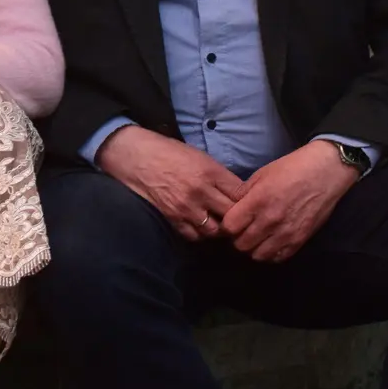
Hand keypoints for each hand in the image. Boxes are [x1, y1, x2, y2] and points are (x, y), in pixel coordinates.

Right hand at [97, 126, 247, 239]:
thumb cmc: (170, 152)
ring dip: (219, 229)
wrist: (138, 157)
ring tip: (220, 225)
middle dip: (237, 218)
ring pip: (214, 230)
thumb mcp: (200, 156)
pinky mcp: (172, 218)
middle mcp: (201, 191)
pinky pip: (193, 235)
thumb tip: (237, 191)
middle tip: (239, 219)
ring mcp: (186, 207)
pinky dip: (199, 234)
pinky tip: (200, 227)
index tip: (249, 203)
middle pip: (231, 214)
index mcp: (211, 172)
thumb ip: (218, 175)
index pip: (240, 193)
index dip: (248, 200)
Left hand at [221, 141, 357, 262]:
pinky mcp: (300, 240)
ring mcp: (286, 233)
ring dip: (254, 248)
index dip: (227, 226)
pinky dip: (271, 253)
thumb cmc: (292, 168)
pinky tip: (271, 242)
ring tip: (257, 237)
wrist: (325, 172)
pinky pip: (278, 258)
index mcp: (258, 201)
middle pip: (241, 245)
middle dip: (238, 238)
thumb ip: (244, 192)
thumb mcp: (262, 174)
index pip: (230, 227)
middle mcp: (270, 221)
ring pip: (258, 255)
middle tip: (243, 230)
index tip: (232, 221)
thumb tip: (230, 206)